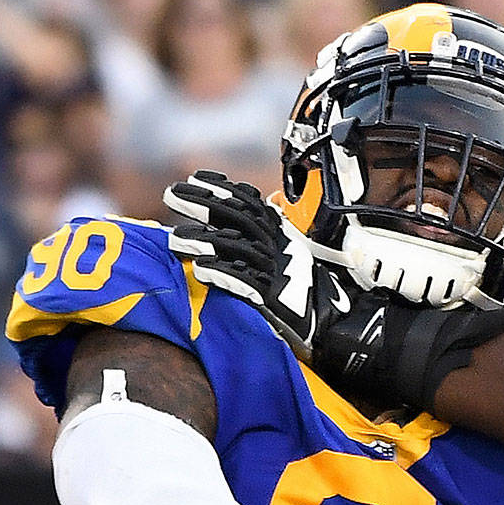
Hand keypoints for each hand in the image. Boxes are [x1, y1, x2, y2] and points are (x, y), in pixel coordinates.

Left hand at [164, 170, 360, 360]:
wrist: (331, 326)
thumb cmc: (305, 294)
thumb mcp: (288, 257)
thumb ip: (264, 236)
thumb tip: (232, 220)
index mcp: (281, 236)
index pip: (250, 203)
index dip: (224, 189)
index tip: (197, 177)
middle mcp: (278, 249)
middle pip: (240, 218)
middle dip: (205, 203)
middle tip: (172, 193)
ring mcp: (276, 272)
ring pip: (238, 248)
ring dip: (205, 240)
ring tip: (176, 239)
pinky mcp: (273, 299)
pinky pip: (246, 283)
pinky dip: (223, 274)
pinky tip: (200, 269)